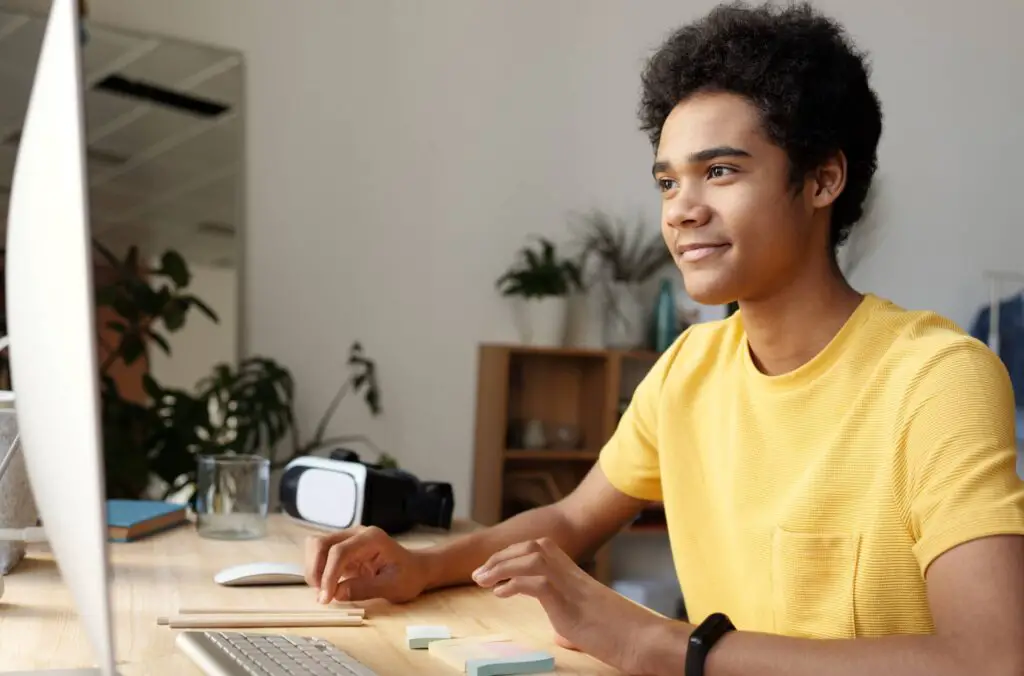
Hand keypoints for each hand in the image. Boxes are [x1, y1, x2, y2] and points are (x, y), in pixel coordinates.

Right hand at [304, 526, 429, 603]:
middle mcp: (356, 533)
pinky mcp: (342, 548)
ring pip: (316, 546)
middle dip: (315, 570)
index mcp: (371, 538)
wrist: (415, 569)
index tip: (326, 598)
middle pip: (320, 543)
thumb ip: (365, 589)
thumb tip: (336, 593)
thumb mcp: (392, 587)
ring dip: (314, 570)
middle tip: (323, 596)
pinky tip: (328, 587)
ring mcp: (347, 539)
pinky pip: (320, 555)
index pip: (339, 551)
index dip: (328, 575)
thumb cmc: (408, 576)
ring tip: (324, 592)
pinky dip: (318, 571)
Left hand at [471, 537, 662, 672]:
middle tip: (479, 573)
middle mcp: (570, 573)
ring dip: (501, 566)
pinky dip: (513, 584)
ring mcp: (570, 584)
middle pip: (531, 547)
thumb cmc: (617, 633)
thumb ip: (569, 622)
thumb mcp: (586, 624)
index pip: (538, 550)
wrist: (640, 638)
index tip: (493, 567)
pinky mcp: (568, 600)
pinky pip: (536, 583)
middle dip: (501, 556)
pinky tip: (500, 594)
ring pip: (531, 558)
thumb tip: (560, 633)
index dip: (512, 555)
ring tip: (482, 580)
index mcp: (573, 574)